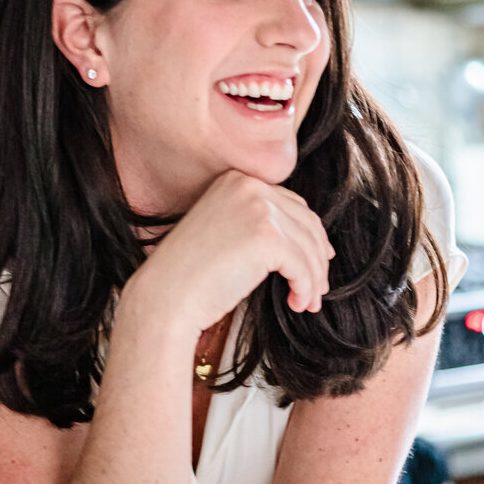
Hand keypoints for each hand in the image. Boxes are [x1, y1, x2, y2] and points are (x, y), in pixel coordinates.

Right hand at [125, 170, 333, 337]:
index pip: (291, 205)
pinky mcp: (267, 237)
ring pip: (308, 246)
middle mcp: (248, 186)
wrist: (166, 296)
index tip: (316, 259)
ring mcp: (258, 209)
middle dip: (317, 258)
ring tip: (308, 301)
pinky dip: (306, 287)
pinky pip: (302, 265)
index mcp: (235, 180)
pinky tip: (297, 302)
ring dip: (313, 278)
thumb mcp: (223, 232)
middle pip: (306, 223)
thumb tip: (307, 238)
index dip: (309, 235)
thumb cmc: (189, 274)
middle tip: (317, 287)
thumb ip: (257, 223)